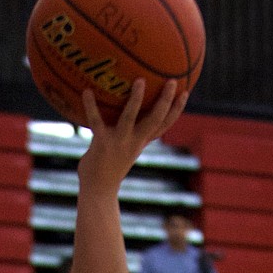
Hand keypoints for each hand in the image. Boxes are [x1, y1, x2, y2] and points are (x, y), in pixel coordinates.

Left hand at [78, 78, 187, 192]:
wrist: (98, 191)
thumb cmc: (108, 167)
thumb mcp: (123, 149)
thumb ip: (127, 133)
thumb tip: (124, 112)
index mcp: (141, 142)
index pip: (164, 125)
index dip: (176, 110)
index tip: (185, 92)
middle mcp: (134, 141)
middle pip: (155, 119)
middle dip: (166, 100)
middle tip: (172, 81)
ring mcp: (119, 142)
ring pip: (130, 118)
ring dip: (136, 100)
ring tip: (139, 81)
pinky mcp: (101, 144)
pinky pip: (96, 121)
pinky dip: (90, 106)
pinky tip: (86, 90)